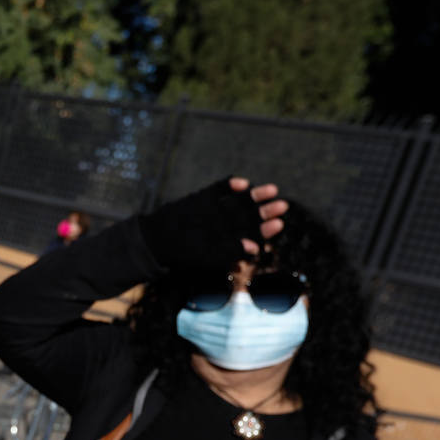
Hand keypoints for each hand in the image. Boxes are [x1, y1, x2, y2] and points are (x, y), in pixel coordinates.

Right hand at [137, 177, 287, 273]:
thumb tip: (256, 248)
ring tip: (271, 190)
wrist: (156, 240)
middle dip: (266, 211)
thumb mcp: (209, 256)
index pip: (252, 233)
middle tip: (283, 206)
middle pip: (250, 216)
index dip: (266, 229)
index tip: (279, 224)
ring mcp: (215, 209)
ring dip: (255, 196)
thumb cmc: (183, 253)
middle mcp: (224, 224)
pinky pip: (220, 188)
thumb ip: (231, 251)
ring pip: (240, 200)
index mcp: (228, 239)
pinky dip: (230, 185)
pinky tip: (242, 183)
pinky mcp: (203, 198)